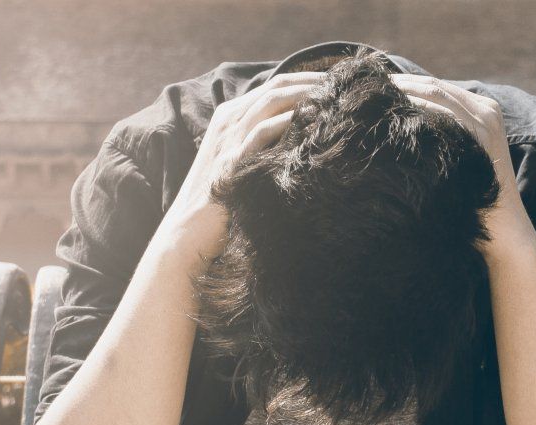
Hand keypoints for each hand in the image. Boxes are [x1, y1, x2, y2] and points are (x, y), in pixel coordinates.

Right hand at [161, 72, 326, 261]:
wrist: (190, 233)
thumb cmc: (224, 203)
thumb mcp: (246, 165)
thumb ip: (268, 148)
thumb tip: (306, 141)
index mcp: (232, 117)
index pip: (276, 86)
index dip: (309, 81)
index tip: (339, 86)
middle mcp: (229, 121)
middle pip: (277, 87)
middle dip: (314, 83)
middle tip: (345, 88)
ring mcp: (228, 139)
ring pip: (271, 102)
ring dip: (306, 97)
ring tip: (335, 100)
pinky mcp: (231, 161)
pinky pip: (262, 132)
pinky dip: (289, 123)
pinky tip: (313, 123)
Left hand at [388, 74, 530, 251]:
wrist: (505, 227)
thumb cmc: (474, 196)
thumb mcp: (460, 156)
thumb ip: (442, 134)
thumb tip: (401, 123)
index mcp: (482, 109)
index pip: (437, 87)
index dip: (406, 84)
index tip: (376, 87)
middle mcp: (487, 109)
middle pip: (434, 85)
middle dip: (400, 84)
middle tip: (368, 88)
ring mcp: (486, 121)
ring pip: (437, 93)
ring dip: (404, 92)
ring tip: (374, 97)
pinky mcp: (482, 135)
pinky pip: (444, 113)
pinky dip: (418, 108)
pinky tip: (395, 113)